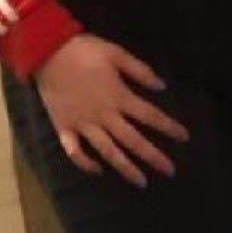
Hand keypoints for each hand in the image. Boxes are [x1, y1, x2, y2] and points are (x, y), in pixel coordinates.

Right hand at [34, 34, 189, 186]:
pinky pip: (75, 151)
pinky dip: (86, 163)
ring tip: (141, 182)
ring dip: (126, 168)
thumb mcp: (116, 53)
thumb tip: (162, 86)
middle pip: (133, 140)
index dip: (169, 127)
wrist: (46, 51)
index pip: (150, 116)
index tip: (185, 137)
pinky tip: (98, 170)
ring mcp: (83, 124)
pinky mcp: (64, 128)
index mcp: (119, 97)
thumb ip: (140, 70)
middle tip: (170, 171)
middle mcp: (104, 115)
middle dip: (153, 156)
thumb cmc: (84, 50)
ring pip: (108, 151)